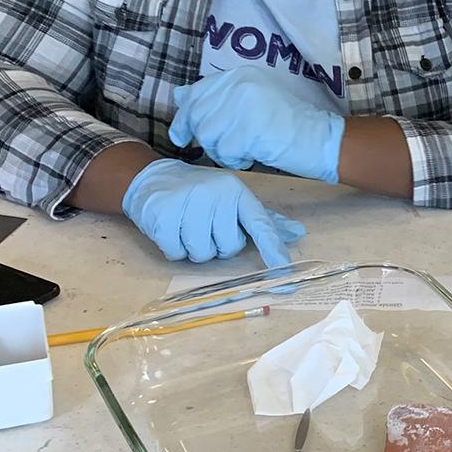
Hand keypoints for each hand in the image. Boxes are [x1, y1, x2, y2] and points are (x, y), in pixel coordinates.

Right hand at [122, 158, 304, 266]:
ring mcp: (188, 203)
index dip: (273, 250)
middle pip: (228, 249)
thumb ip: (263, 219)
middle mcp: (216, 195)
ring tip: (188, 227)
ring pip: (202, 254)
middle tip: (206, 227)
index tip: (285, 273)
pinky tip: (172, 230)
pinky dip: (174, 249)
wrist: (154, 178)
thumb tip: (297, 232)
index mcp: (237, 192)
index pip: (260, 225)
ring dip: (195, 250)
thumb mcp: (233, 199)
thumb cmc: (200, 193)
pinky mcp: (163, 215)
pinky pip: (176, 253)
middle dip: (217, 246)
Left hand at [170, 67, 344, 183]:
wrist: (320, 138)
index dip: (186, 117)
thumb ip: (218, 96)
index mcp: (240, 75)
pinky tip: (250, 157)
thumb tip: (179, 94)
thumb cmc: (287, 122)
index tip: (183, 135)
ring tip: (242, 151)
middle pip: (198, 117)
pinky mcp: (249, 129)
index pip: (196, 93)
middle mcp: (239, 85)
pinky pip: (225, 152)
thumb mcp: (253, 99)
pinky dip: (234, 160)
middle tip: (224, 148)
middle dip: (206, 138)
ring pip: (208, 136)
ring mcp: (244, 106)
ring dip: (221, 151)